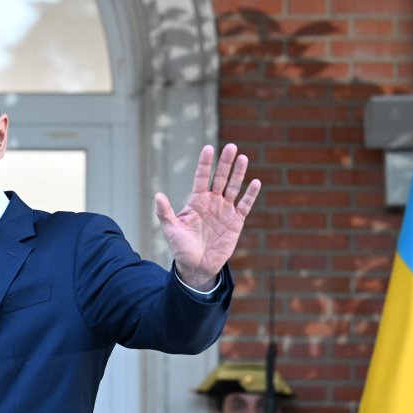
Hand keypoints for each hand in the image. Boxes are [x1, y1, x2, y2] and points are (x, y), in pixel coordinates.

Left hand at [154, 144, 259, 289]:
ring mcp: (225, 210)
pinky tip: (255, 182)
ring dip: (239, 174)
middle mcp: (212, 202)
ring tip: (243, 158)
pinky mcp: (236, 222)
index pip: (202, 177)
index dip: (205, 163)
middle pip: (220, 178)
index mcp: (196, 201)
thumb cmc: (181, 247)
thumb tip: (157, 195)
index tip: (209, 148)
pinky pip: (244, 205)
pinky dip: (250, 195)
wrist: (196, 266)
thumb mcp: (171, 230)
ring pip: (234, 188)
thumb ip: (165, 212)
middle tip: (231, 147)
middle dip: (225, 163)